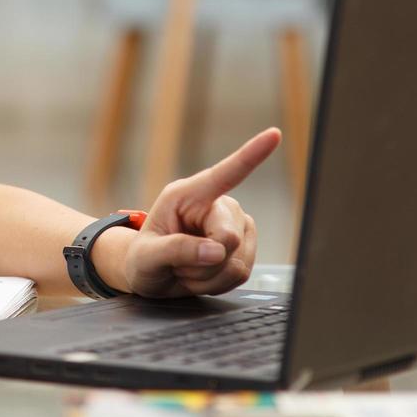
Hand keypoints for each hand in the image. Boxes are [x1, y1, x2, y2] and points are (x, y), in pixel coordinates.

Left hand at [123, 127, 281, 297]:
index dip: (251, 155)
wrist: (150, 277)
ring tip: (185, 268)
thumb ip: (176, 249)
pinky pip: (242, 273)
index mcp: (187, 196)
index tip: (274, 134)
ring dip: (208, 275)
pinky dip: (217, 283)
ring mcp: (234, 227)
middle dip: (202, 261)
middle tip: (177, 264)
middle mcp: (215, 206)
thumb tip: (217, 250)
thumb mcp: (146, 257)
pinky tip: (200, 275)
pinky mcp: (244, 248)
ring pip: (237, 260)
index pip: (224, 174)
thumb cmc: (142, 260)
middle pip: (228, 237)